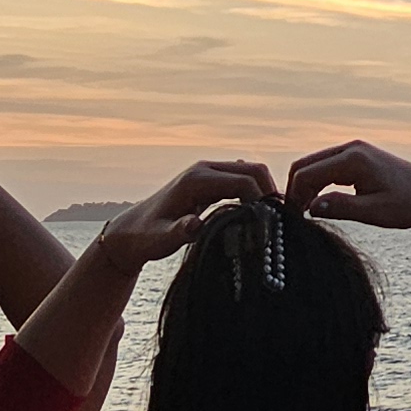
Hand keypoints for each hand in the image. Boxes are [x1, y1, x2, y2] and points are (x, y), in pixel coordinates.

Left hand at [94, 158, 279, 267]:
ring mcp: (208, 173)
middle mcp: (204, 169)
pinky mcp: (211, 181)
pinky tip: (259, 216)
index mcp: (196, 180)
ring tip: (273, 220)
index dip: (262, 200)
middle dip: (270, 192)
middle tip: (280, 222)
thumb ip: (178, 233)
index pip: (243, 181)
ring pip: (251, 172)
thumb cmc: (145, 238)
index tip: (270, 227)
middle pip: (253, 169)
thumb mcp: (160, 240)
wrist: (130, 232)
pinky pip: (242, 180)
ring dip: (266, 192)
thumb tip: (195, 225)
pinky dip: (257, 192)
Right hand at [286, 140, 410, 229]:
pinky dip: (318, 182)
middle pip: (306, 165)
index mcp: (354, 159)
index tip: (295, 220)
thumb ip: (341, 208)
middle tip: (296, 218)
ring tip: (306, 213)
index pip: (307, 174)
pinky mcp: (359, 157)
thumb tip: (310, 207)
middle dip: (296, 190)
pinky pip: (328, 166)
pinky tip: (320, 203)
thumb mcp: (373, 212)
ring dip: (306, 186)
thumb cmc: (408, 206)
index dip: (294, 197)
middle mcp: (352, 148)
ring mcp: (355, 150)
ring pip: (315, 164)